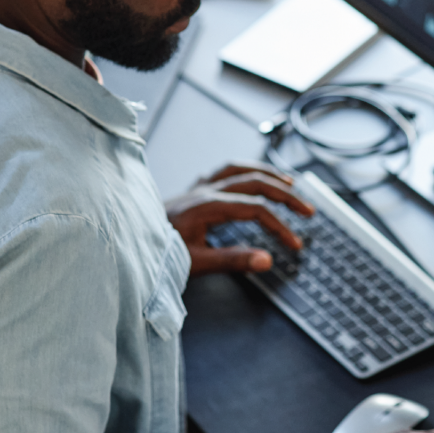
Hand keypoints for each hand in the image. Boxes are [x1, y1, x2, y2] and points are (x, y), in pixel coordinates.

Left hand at [166, 162, 314, 276]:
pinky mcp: (191, 191)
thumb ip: (233, 261)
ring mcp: (196, 187)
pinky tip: (251, 177)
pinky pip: (223, 172)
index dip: (280, 226)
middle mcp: (203, 190)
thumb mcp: (195, 263)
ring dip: (267, 174)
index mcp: (206, 206)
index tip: (294, 244)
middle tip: (308, 210)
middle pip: (254, 182)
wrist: (125, 242)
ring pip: (239, 169)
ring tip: (289, 182)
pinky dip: (243, 171)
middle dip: (285, 194)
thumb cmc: (156, 254)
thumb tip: (267, 260)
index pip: (256, 210)